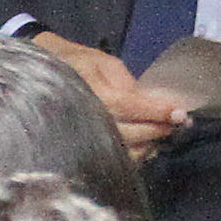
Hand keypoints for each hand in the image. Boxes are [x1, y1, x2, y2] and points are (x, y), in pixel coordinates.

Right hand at [31, 31, 185, 153]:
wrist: (40, 75)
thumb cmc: (76, 63)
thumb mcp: (102, 62)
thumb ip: (127, 83)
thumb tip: (152, 103)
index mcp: (90, 92)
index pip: (129, 106)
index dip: (156, 111)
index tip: (180, 112)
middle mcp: (85, 118)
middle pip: (130, 132)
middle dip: (158, 128)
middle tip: (177, 122)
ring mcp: (83, 138)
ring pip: (124, 150)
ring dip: (150, 143)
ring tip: (162, 131)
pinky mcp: (85, 149)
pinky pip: (116, 158)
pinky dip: (136, 153)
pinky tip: (145, 143)